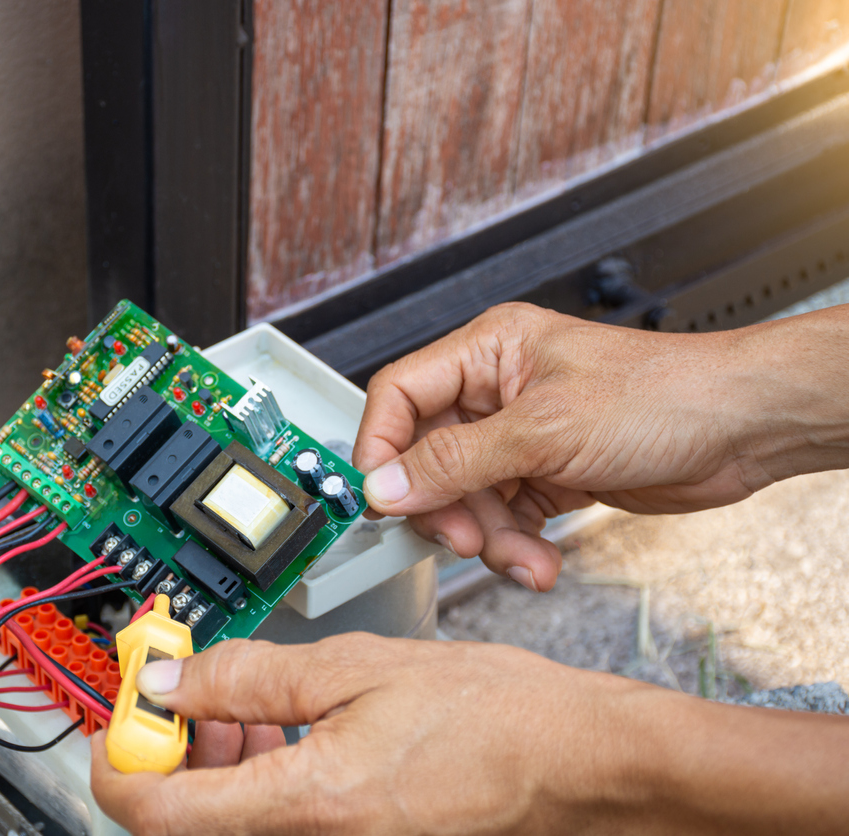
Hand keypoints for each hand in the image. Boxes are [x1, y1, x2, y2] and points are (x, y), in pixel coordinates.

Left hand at [92, 635, 848, 834]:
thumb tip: (172, 677)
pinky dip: (255, 774)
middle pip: (184, 818)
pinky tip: (275, 725)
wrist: (576, 763)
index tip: (124, 706)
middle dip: (168, 747)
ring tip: (237, 697)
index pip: (153, 810)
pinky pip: (274, 820)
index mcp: (304, 803)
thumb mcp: (357, 667)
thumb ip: (248, 676)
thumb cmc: (494, 717)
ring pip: (227, 819)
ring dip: (211, 757)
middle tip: (184, 684)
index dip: (117, 755)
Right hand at [353, 302, 848, 590]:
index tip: (380, 499)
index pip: (400, 396)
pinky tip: (539, 561)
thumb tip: (387, 486)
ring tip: (523, 559)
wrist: (744, 429)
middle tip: (464, 538)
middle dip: (447, 509)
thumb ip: (455, 462)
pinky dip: (517, 547)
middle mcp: (497, 392)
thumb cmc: (665, 394)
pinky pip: (505, 519)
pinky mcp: (547, 475)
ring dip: (491, 539)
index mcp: (487, 351)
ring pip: (467, 499)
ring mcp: (522, 437)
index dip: (381, 449)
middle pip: (429, 459)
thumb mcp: (543, 431)